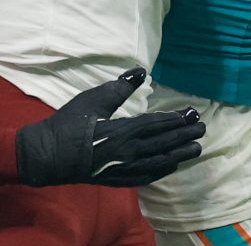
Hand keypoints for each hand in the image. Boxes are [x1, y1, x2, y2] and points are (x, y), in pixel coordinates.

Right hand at [16, 68, 203, 187]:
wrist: (47, 155)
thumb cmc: (68, 124)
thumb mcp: (93, 99)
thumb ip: (119, 87)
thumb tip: (140, 71)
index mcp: (123, 131)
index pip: (157, 125)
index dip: (177, 119)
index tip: (194, 114)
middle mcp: (128, 152)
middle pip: (163, 144)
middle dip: (185, 136)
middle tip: (203, 129)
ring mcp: (123, 168)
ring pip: (159, 162)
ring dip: (179, 155)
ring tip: (196, 149)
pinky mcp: (117, 179)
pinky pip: (146, 176)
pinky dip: (161, 171)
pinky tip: (171, 166)